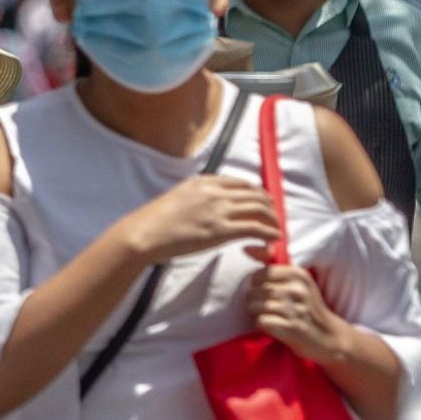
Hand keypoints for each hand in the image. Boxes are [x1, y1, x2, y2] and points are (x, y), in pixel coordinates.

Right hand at [121, 175, 281, 264]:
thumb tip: (208, 205)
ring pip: (260, 209)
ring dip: (273, 219)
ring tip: (275, 229)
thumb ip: (198, 196)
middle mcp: (215, 192)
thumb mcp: (178, 196)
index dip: (257, 193)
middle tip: (274, 216)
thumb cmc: (155, 220)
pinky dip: (269, 232)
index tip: (262, 202)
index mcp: (204, 181)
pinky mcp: (221, 231)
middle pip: (255, 194)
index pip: (241, 183)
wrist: (144, 234)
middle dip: (269, 205)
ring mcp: (219, 210)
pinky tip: (274, 238)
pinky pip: (255, 228)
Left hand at [245, 264, 349, 364]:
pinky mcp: (292, 327)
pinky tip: (275, 326)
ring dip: (257, 314)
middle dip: (254, 302)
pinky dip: (263, 325)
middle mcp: (297, 289)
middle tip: (268, 308)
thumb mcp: (296, 282)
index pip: (258, 275)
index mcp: (297, 274)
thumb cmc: (306, 307)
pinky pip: (261, 321)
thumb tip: (246, 248)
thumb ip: (271, 266)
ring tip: (270, 316)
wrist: (329, 336)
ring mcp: (295, 308)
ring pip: (254, 306)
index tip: (269, 294)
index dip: (257, 286)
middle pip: (253, 291)